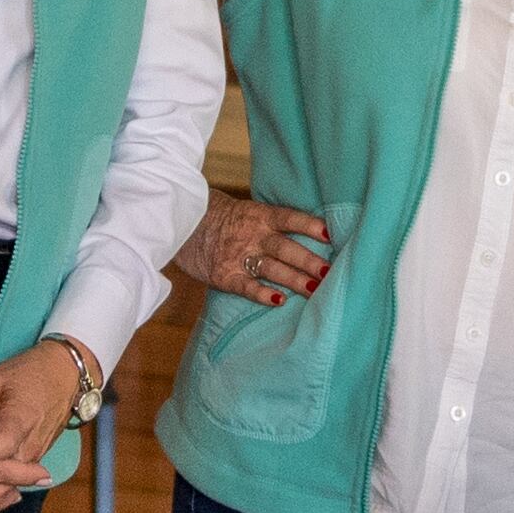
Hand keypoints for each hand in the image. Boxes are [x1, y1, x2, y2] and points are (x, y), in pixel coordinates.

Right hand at [175, 193, 329, 306]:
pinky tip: (279, 300)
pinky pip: (246, 286)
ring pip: (271, 268)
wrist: (183, 224)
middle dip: (308, 260)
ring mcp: (238, 256)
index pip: (289, 218)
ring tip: (314, 289)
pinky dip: (262, 294)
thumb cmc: (223, 218)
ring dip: (294, 279)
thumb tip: (314, 232)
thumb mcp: (249, 212)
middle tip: (329, 271)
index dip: (309, 225)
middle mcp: (252, 236)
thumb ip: (274, 223)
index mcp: (260, 216)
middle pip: (285, 248)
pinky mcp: (225, 276)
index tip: (330, 234)